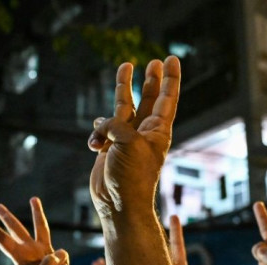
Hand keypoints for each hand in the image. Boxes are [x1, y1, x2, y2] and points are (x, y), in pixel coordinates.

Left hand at [0, 198, 72, 264]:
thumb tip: (57, 253)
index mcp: (21, 260)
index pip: (3, 240)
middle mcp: (31, 255)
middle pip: (18, 230)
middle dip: (8, 218)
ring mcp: (44, 257)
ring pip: (40, 230)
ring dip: (37, 215)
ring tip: (33, 199)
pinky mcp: (59, 262)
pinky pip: (63, 254)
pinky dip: (64, 260)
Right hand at [89, 57, 180, 218]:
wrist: (118, 204)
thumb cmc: (131, 176)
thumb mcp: (128, 143)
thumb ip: (116, 124)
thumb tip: (101, 124)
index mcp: (157, 130)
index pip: (167, 97)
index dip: (170, 77)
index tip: (171, 58)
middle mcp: (143, 133)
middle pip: (149, 98)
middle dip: (151, 79)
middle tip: (154, 61)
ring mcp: (126, 140)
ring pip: (124, 108)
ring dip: (124, 88)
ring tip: (125, 67)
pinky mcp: (109, 149)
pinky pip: (103, 129)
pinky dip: (97, 131)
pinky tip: (95, 141)